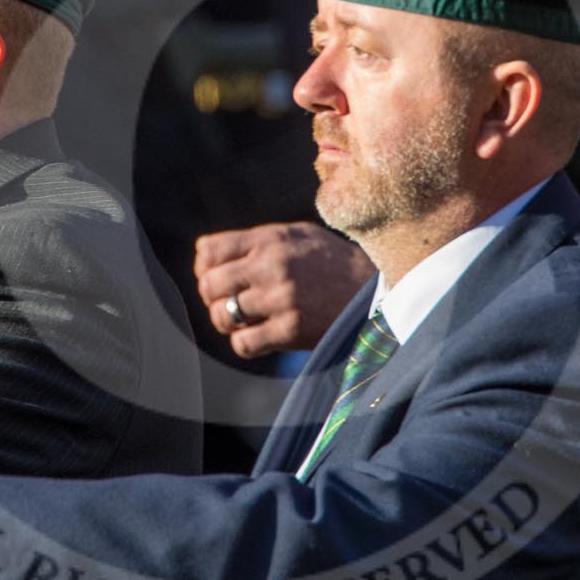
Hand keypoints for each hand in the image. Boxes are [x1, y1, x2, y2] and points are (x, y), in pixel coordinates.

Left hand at [193, 222, 371, 358]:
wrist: (375, 291)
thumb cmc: (333, 262)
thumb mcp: (299, 236)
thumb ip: (256, 240)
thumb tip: (205, 251)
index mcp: (271, 240)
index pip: (208, 251)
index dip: (204, 267)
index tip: (217, 277)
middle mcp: (272, 266)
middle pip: (209, 284)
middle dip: (212, 297)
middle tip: (229, 302)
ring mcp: (280, 299)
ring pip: (222, 315)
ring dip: (227, 322)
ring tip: (245, 320)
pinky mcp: (290, 330)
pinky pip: (242, 343)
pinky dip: (244, 343)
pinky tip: (259, 336)